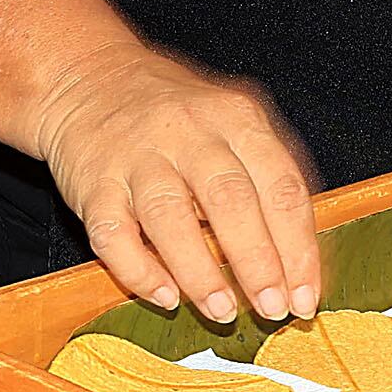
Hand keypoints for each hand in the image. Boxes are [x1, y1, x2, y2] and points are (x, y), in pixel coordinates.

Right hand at [32, 34, 320, 324]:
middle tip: (273, 310)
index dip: (298, 248)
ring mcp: (136, 156)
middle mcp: (187, 132)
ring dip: (200, 272)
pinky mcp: (93, 182)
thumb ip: (263, 179)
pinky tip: (165, 296)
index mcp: (234, 118)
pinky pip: (113, 233)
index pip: (280, 185)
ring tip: (222, 311)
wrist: (86, 80)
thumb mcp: (230, 123)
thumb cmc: (175, 116)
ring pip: (169, 216)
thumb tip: (297, 266)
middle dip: (257, 263)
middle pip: (229, 199)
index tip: (305, 297)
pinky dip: (139, 269)